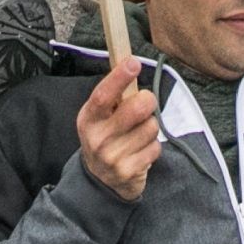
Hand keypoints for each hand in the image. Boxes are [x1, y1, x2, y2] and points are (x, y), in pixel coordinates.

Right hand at [74, 57, 162, 203]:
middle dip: (148, 100)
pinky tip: (140, 150)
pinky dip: (153, 146)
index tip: (133, 62)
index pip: (103, 95)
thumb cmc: (104, 137)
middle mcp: (98, 138)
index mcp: (88, 118)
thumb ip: (113, 95)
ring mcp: (113, 157)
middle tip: (145, 103)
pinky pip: (155, 147)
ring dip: (150, 126)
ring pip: (150, 127)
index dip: (119, 77)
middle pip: (136, 108)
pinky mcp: (129, 172)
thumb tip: (130, 62)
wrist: (99, 181)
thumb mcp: (100, 116)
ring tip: (139, 132)